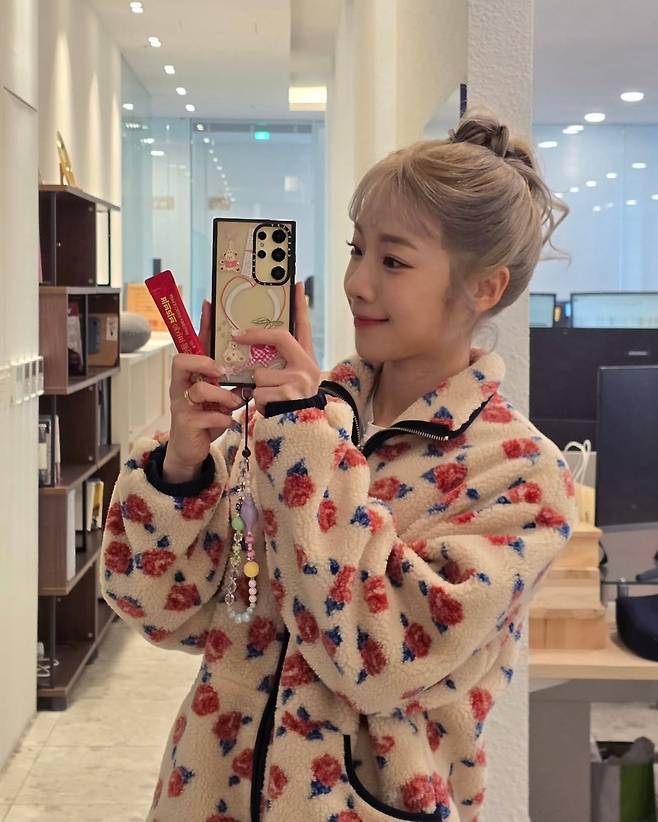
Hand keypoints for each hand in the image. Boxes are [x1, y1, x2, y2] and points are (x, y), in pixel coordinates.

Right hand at [163, 300, 244, 482]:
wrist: (192, 450)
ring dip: (222, 396)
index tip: (209, 305)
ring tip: (234, 404)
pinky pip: (206, 416)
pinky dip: (223, 419)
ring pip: (199, 390)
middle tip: (222, 372)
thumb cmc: (208, 416)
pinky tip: (230, 422)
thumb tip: (250, 360)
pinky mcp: (186, 424)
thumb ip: (228, 378)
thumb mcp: (219, 393)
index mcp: (191, 374)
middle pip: (181, 361)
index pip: (192, 344)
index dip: (200, 325)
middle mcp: (181, 385)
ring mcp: (181, 404)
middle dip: (204, 363)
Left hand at [231, 281, 319, 416]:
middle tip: (236, 335)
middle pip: (277, 339)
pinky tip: (270, 409)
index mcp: (307, 360)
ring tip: (268, 399)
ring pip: (260, 372)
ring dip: (257, 387)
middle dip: (255, 340)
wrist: (302, 434)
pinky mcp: (288, 394)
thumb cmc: (290, 407)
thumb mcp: (291, 382)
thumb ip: (280, 364)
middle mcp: (307, 366)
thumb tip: (254, 346)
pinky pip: (259, 391)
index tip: (297, 283)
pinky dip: (258, 402)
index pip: (304, 327)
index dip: (300, 306)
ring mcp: (299, 380)